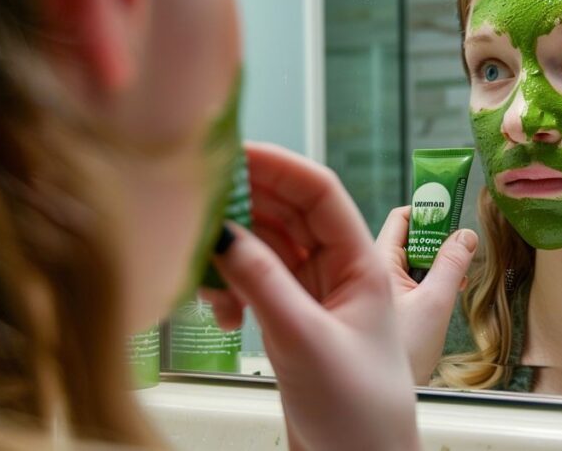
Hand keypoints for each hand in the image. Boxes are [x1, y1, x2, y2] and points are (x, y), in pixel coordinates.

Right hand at [202, 142, 419, 450]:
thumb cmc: (356, 410)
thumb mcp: (305, 340)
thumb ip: (263, 282)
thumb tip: (222, 230)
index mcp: (361, 264)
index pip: (320, 193)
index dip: (279, 166)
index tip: (234, 151)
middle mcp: (338, 271)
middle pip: (289, 212)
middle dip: (247, 204)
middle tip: (200, 200)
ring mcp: (312, 295)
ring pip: (267, 246)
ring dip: (233, 251)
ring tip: (205, 271)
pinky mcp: (290, 318)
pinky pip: (254, 281)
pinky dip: (231, 287)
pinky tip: (220, 313)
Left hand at [375, 206, 476, 384]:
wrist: (380, 402)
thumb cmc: (398, 361)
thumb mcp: (435, 306)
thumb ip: (453, 266)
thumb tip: (467, 234)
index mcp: (375, 262)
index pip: (402, 217)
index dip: (429, 209)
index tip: (455, 210)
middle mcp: (369, 271)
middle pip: (407, 236)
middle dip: (437, 239)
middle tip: (460, 249)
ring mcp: (375, 289)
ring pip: (410, 260)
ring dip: (434, 263)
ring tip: (455, 278)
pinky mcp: (382, 306)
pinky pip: (408, 281)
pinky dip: (428, 281)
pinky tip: (443, 296)